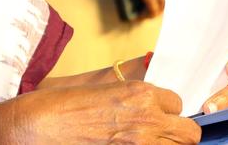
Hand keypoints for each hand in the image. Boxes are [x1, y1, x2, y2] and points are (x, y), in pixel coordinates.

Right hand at [10, 81, 198, 143]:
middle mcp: (146, 121)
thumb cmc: (60, 106)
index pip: (177, 103)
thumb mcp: (101, 88)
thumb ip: (131, 94)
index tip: (157, 116)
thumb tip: (149, 97)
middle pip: (189, 133)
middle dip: (177, 134)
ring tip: (145, 143)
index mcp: (140, 94)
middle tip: (161, 135)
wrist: (38, 128)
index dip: (166, 111)